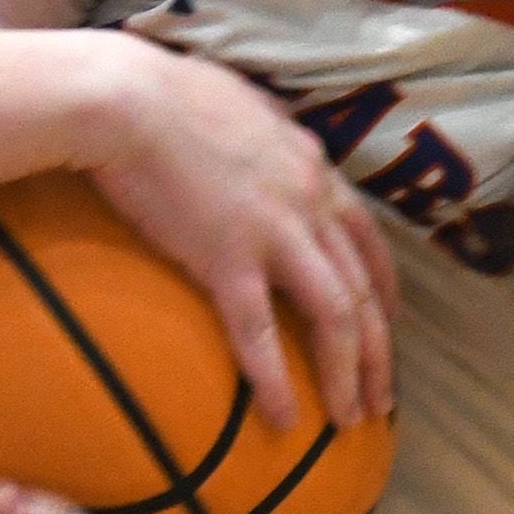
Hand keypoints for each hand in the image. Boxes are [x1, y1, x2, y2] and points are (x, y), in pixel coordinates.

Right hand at [88, 35, 396, 433]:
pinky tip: (284, 418)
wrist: (127, 97)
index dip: (384, 289)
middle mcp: (309, 201)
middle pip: (362, 288)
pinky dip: (276, 380)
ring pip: (335, 314)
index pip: (368, 238)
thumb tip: (266, 149)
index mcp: (312, 167)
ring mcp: (274, 231)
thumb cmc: (167, 93)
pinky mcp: (227, 257)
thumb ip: (267, 138)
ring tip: (348, 420)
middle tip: (381, 401)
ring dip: (348, 373)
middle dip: (379, 352)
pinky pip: (261, 332)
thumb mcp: (244, 106)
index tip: (387, 325)